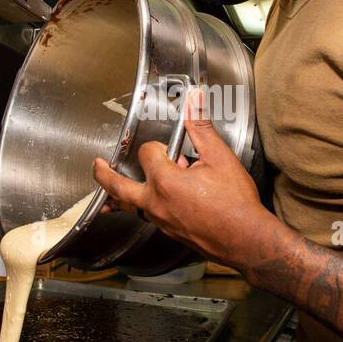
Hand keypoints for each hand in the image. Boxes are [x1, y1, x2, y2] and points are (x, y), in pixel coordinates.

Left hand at [92, 87, 275, 268]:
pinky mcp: (169, 232)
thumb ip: (201, 129)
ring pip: (131, 206)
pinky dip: (144, 207)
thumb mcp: (220, 159)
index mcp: (165, 182)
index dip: (159, 146)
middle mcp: (156, 203)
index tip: (172, 147)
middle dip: (103, 175)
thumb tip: (194, 101)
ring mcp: (161, 221)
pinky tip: (155, 204)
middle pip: (118, 187)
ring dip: (122, 194)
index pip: (148, 153)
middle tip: (96, 165)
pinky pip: (148, 216)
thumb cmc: (236, 204)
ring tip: (112, 191)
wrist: (246, 240)